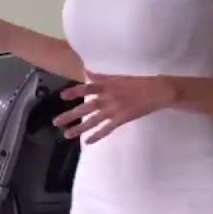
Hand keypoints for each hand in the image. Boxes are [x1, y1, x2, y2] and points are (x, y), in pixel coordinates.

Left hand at [53, 73, 176, 143]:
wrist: (156, 91)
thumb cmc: (138, 82)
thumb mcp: (118, 77)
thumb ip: (101, 76)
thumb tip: (87, 71)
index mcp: (107, 85)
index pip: (87, 88)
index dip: (74, 92)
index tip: (62, 96)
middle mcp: (108, 98)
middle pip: (86, 108)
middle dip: (70, 115)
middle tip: (56, 122)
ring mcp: (114, 109)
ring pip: (93, 121)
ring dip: (80, 128)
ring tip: (67, 134)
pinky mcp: (122, 119)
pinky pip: (107, 129)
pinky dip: (97, 135)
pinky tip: (88, 141)